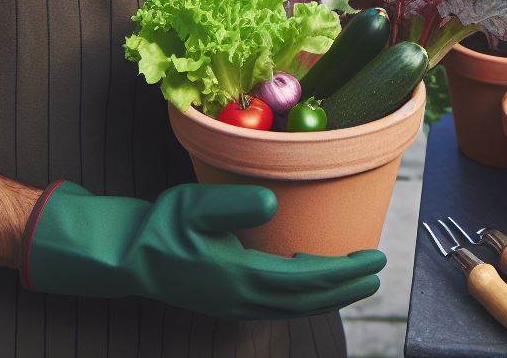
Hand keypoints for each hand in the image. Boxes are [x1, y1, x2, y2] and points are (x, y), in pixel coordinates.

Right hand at [23, 181, 384, 319]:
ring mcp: (237, 303)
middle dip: (346, 286)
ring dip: (328, 292)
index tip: (373, 259)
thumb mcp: (196, 206)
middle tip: (378, 271)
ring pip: (295, 304)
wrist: (129, 256)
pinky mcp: (230, 298)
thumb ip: (234, 205)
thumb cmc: (163, 227)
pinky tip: (310, 278)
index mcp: (243, 276)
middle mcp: (245, 297)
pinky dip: (305, 293)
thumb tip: (272, 203)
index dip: (344, 272)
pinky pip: (279, 302)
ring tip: (354, 278)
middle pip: (308, 298)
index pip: (308, 279)